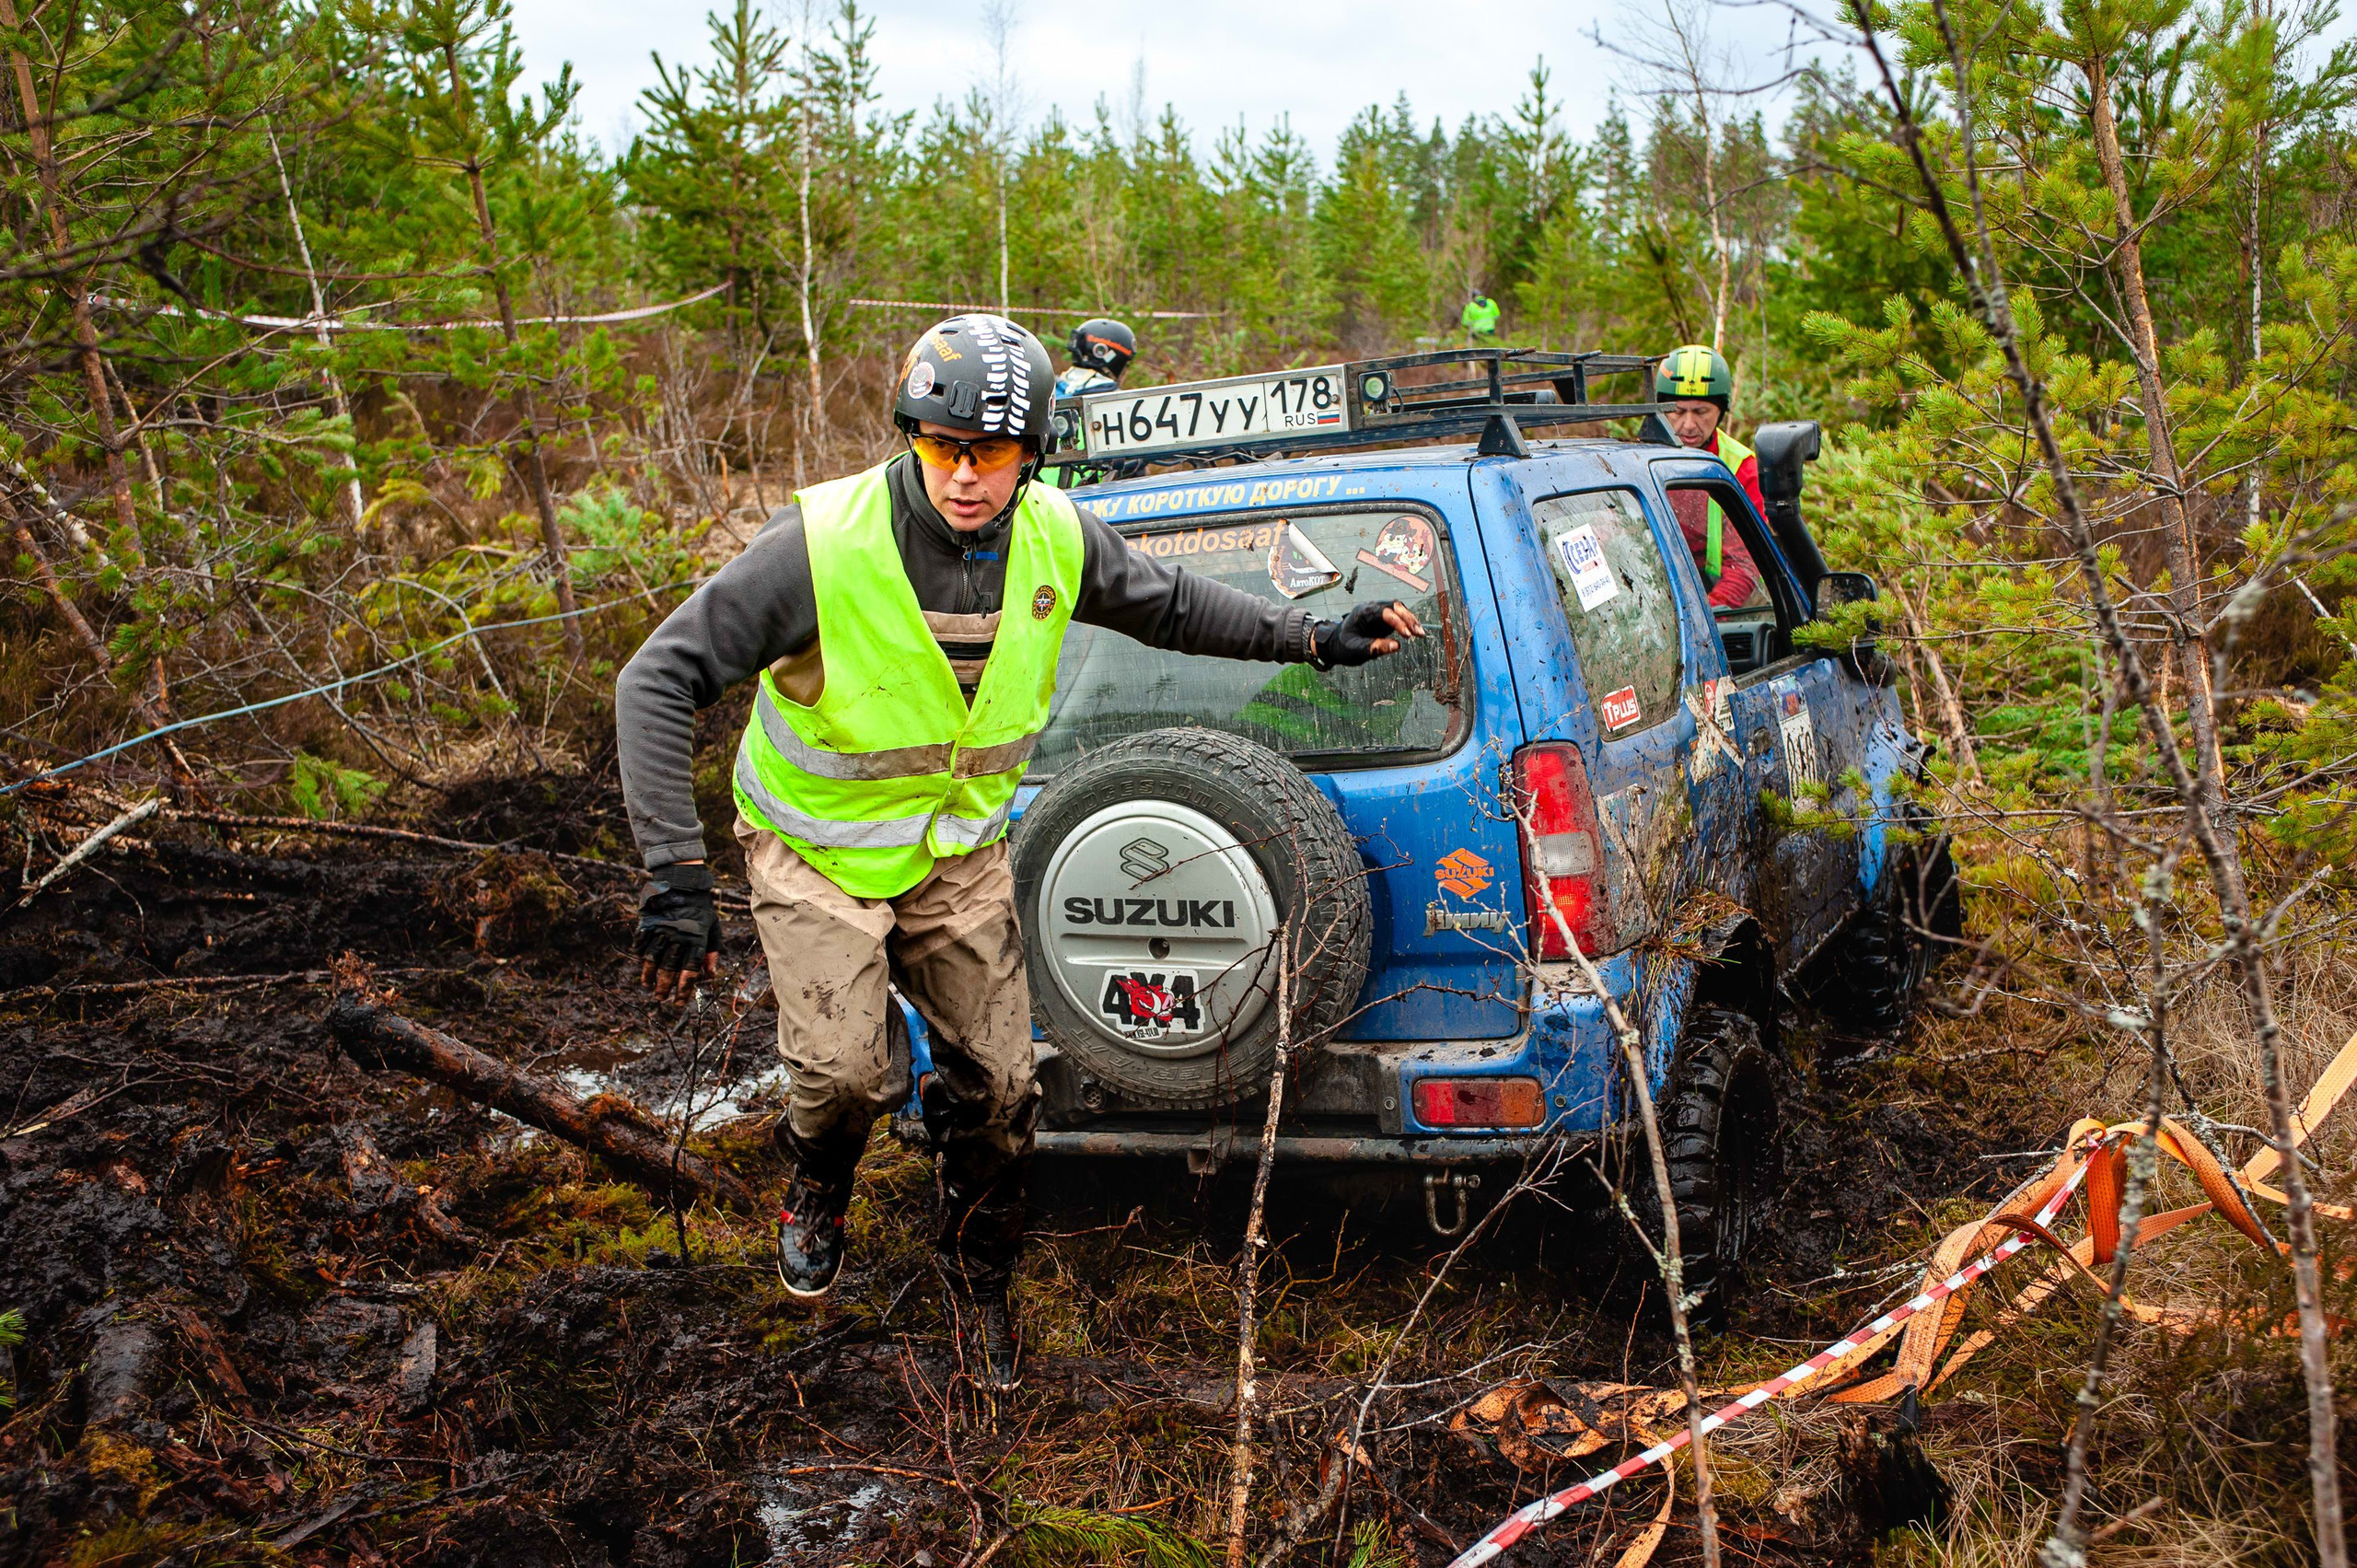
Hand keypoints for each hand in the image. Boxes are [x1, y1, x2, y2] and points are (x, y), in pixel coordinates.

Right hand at [636, 863, 720, 1000]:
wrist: (682, 883)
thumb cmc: (700, 909)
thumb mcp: (713, 928)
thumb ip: (712, 953)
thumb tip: (710, 976)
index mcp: (697, 941)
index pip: (690, 972)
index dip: (683, 990)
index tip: (679, 1003)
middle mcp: (678, 938)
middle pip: (669, 970)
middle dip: (664, 988)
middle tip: (661, 998)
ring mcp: (661, 931)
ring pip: (652, 961)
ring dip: (649, 976)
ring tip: (648, 986)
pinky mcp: (648, 924)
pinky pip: (641, 945)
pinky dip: (640, 957)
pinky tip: (641, 967)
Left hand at [1312, 600, 1426, 668]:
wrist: (1335, 645)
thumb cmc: (1343, 647)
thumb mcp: (1357, 650)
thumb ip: (1375, 648)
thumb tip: (1397, 646)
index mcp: (1363, 612)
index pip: (1385, 612)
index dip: (1398, 623)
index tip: (1407, 636)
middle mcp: (1372, 608)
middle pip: (1395, 607)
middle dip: (1408, 619)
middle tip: (1419, 633)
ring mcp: (1378, 613)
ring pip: (1399, 610)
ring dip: (1410, 620)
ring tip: (1420, 634)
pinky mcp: (1383, 620)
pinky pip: (1398, 617)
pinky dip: (1408, 623)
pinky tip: (1416, 633)